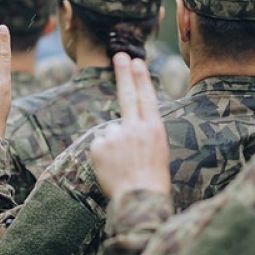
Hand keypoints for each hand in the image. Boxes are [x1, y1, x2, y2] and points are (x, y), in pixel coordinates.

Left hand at [91, 53, 170, 199]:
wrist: (139, 199)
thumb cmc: (151, 178)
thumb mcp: (156, 150)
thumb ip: (141, 132)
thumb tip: (121, 124)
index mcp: (154, 129)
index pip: (146, 97)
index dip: (140, 78)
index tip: (136, 61)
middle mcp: (135, 128)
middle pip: (127, 95)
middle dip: (124, 74)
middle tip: (120, 55)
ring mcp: (116, 136)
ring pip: (110, 133)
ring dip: (113, 147)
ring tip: (122, 165)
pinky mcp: (99, 146)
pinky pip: (99, 146)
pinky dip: (103, 156)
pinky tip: (112, 168)